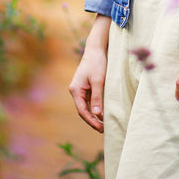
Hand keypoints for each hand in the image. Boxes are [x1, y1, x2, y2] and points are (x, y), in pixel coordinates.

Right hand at [68, 15, 109, 131]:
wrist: (96, 49)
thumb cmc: (97, 63)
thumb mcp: (98, 81)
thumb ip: (97, 97)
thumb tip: (97, 114)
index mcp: (75, 90)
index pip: (82, 111)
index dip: (91, 121)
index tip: (100, 128)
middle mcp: (76, 91)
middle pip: (83, 110)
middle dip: (92, 120)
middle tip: (103, 129)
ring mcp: (80, 89)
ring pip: (86, 106)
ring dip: (94, 115)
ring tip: (103, 124)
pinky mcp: (86, 86)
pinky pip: (89, 101)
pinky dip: (95, 107)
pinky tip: (101, 112)